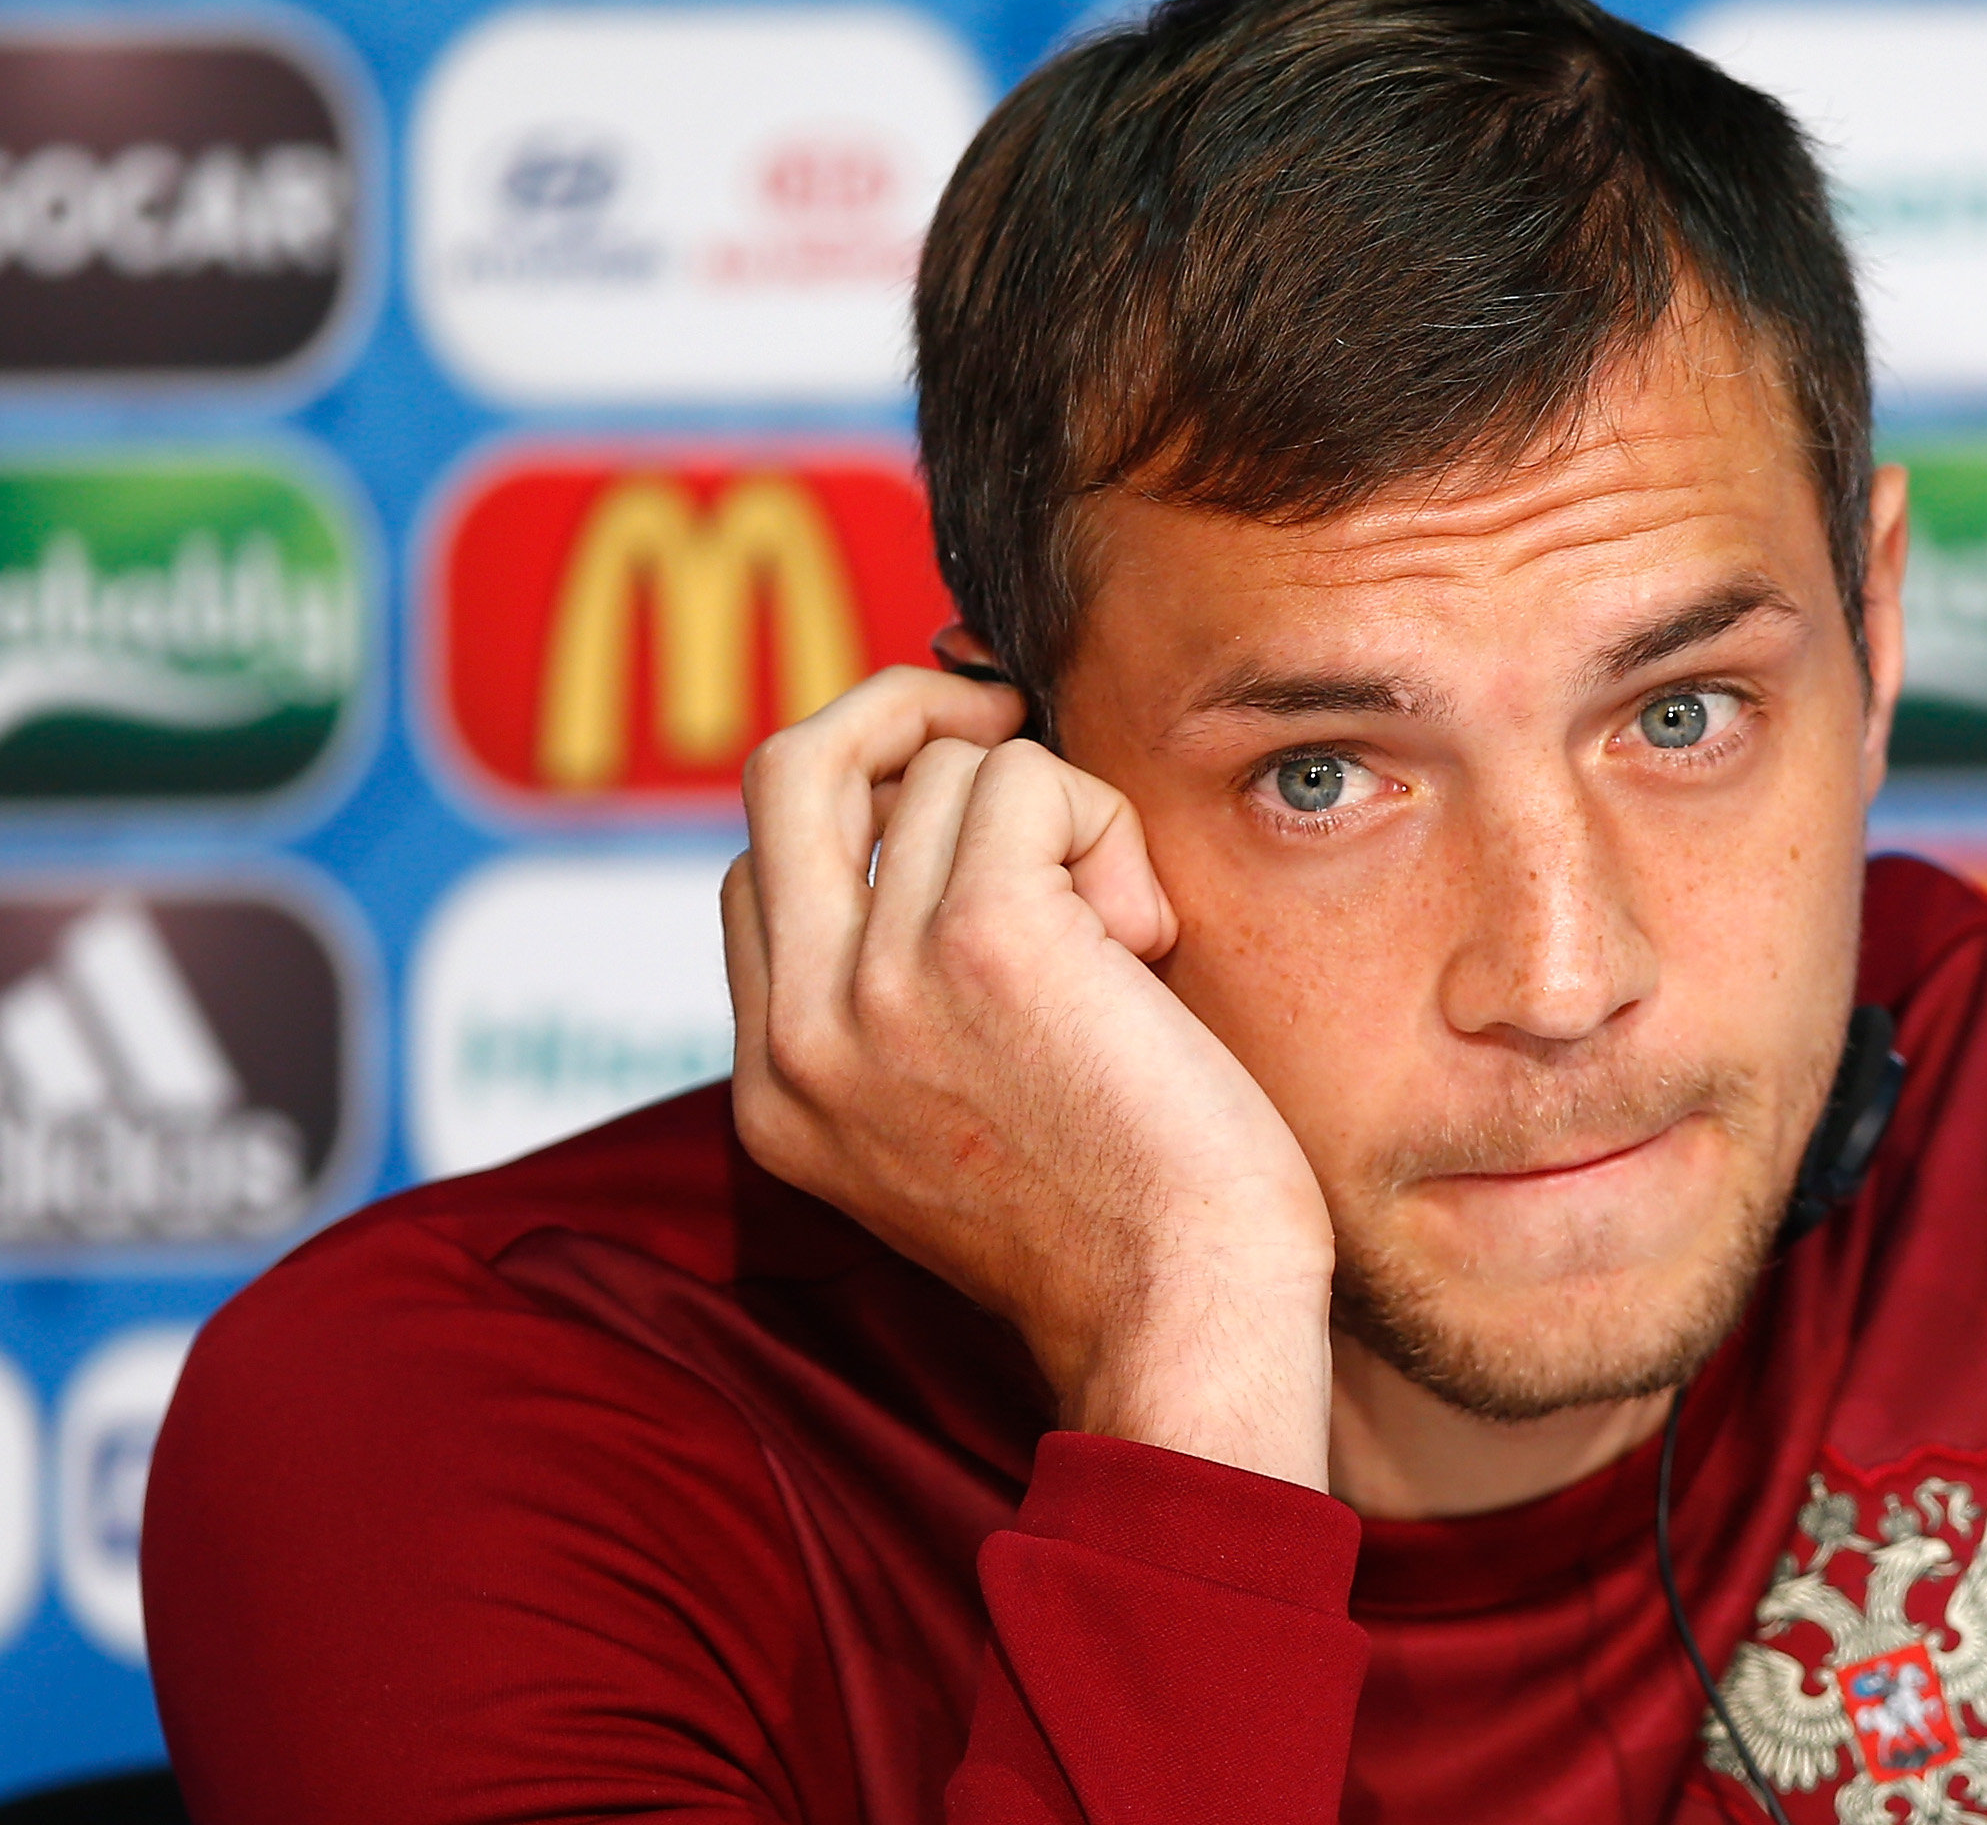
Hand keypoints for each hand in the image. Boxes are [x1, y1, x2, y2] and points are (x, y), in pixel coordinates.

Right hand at [723, 667, 1336, 1488]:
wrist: (1185, 1314)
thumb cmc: (1125, 1220)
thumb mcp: (955, 1118)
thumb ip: (903, 999)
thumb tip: (932, 815)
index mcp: (778, 1088)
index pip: (762, 867)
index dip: (866, 799)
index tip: (967, 800)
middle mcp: (800, 1034)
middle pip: (790, 769)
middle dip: (903, 709)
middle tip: (1008, 719)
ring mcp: (875, 984)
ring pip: (951, 767)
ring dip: (1063, 819)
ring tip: (1122, 950)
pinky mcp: (979, 939)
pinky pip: (1028, 777)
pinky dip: (1106, 828)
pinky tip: (1144, 945)